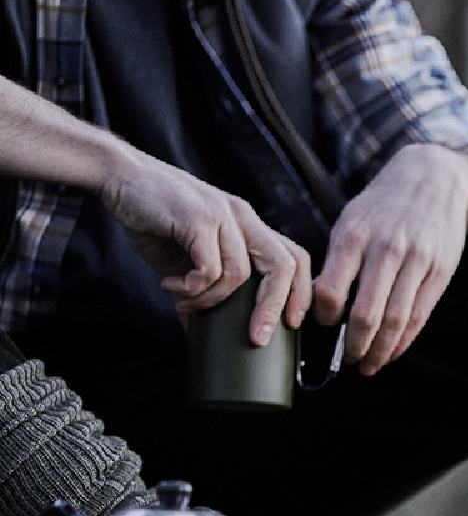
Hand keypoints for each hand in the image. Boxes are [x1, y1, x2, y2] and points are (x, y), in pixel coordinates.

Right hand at [100, 149, 311, 345]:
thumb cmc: (154, 220)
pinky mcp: (198, 217)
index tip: (291, 325)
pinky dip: (191, 288)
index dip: (300, 293)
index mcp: (248, 226)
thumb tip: (202, 333)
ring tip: (184, 304)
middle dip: (274, 308)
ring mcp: (222, 214)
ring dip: (211, 301)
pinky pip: (209, 269)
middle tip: (256, 337)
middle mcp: (242, 216)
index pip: (293, 257)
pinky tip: (170, 285)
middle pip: (283, 265)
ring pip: (239, 274)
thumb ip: (203, 289)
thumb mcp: (186, 260)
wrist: (118, 179)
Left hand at [312, 144, 467, 374]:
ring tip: (370, 365)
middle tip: (350, 359)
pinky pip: (419, 316)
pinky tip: (392, 351)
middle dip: (355, 346)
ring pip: (395, 321)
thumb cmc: (384, 206)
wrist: (433, 178)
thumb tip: (320, 304)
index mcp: (354, 236)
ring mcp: (416, 261)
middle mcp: (386, 249)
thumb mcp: (352, 221)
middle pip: (366, 315)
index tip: (326, 324)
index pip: (332, 292)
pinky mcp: (439, 271)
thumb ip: (338, 261)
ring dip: (380, 351)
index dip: (325, 318)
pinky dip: (404, 341)